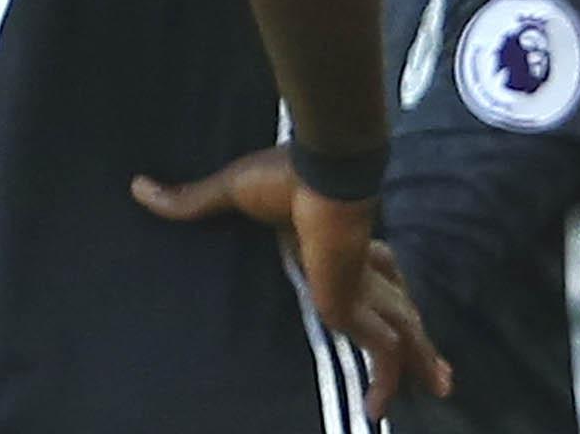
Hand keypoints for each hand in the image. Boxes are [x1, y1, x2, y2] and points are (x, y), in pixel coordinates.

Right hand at [134, 157, 452, 414]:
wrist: (319, 170)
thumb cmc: (282, 175)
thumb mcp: (230, 192)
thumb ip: (191, 201)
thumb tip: (139, 187)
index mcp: (341, 240)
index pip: (377, 265)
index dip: (387, 281)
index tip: (394, 295)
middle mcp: (361, 266)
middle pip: (400, 302)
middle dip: (418, 328)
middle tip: (436, 360)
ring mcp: (363, 288)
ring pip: (403, 330)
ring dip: (419, 360)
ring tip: (440, 388)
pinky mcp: (358, 307)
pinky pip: (382, 351)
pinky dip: (385, 380)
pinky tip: (377, 413)